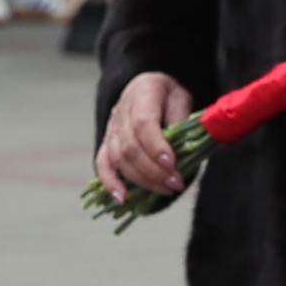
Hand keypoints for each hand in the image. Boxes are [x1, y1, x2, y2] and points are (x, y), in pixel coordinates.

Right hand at [98, 71, 193, 199]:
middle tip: (176, 183)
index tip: (172, 164)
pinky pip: (103, 164)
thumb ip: (180, 120)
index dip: (156, 146)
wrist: (152, 87)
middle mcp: (121, 112)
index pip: (143, 124)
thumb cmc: (170, 95)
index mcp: (141, 94)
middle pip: (130, 146)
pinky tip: (123, 199)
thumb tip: (181, 149)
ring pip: (119, 159)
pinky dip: (110, 183)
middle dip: (154, 170)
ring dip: (142, 180)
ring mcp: (111, 129)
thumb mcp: (183, 98)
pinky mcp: (107, 143)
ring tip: (166, 190)